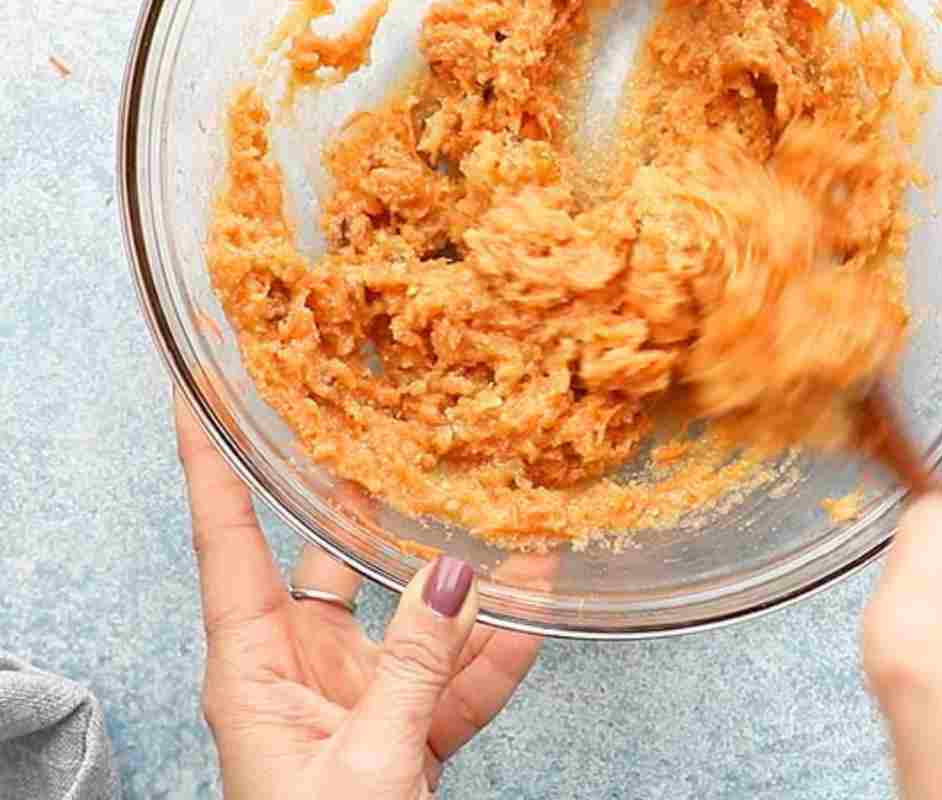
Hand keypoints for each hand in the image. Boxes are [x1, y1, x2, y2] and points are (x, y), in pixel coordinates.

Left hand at [175, 394, 539, 799]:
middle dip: (367, 498)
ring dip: (465, 581)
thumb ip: (418, 662)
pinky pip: (452, 680)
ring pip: (409, 617)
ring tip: (513, 518)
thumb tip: (453, 570)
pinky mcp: (400, 740)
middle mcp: (295, 670)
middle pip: (328, 559)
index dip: (210, 459)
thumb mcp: (369, 759)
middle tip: (394, 420)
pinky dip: (498, 651)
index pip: (225, 537)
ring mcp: (351, 701)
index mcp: (252, 666)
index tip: (196, 386)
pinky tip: (542, 608)